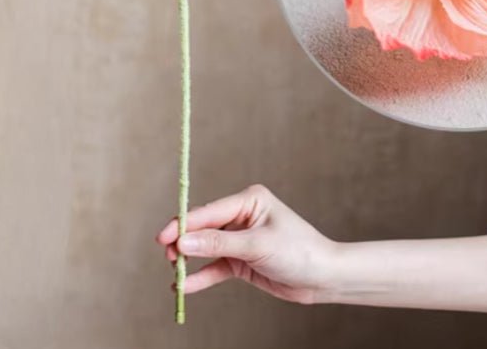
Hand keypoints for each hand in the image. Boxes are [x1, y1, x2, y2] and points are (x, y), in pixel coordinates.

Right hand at [156, 183, 335, 304]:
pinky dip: (200, 276)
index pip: (209, 211)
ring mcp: (240, 238)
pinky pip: (215, 267)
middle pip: (204, 228)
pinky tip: (184, 286)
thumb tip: (182, 243)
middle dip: (183, 242)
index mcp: (249, 199)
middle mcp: (241, 215)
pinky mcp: (241, 261)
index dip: (184, 224)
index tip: (163, 237)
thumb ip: (219, 244)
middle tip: (166, 255)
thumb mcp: (257, 246)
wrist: (323, 277)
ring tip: (172, 270)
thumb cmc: (298, 251)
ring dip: (189, 259)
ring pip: (206, 248)